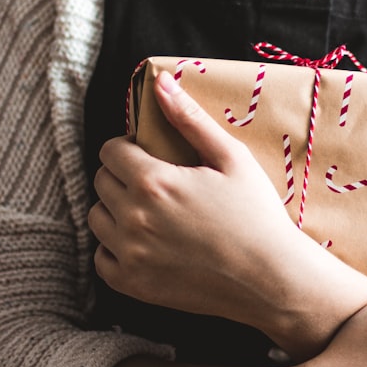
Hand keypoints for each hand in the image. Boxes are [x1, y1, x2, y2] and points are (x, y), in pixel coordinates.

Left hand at [89, 71, 366, 357]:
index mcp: (153, 182)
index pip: (110, 151)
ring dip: (115, 209)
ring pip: (96, 218)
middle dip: (122, 175)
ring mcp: (130, 255)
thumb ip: (189, 118)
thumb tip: (160, 82)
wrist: (270, 278)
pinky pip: (101, 258)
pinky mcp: (133, 284)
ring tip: (149, 210)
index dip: (129, 147)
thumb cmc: (256, 214)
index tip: (151, 154)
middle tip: (155, 181)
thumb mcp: (231, 157)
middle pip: (101, 182)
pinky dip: (115, 247)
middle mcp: (133, 218)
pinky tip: (145, 242)